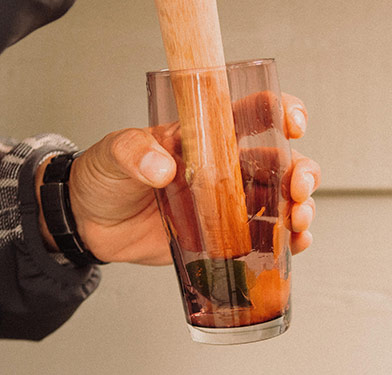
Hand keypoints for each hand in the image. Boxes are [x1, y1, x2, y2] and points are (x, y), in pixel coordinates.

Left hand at [35, 93, 320, 265]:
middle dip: (301, 171)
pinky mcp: (223, 237)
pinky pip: (265, 238)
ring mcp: (227, 204)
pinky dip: (287, 242)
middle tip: (297, 186)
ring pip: (281, 201)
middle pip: (280, 162)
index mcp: (204, 136)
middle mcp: (224, 168)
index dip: (280, 111)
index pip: (252, 113)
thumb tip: (162, 167)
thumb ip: (133, 152)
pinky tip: (293, 245)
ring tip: (298, 221)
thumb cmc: (103, 177)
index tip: (293, 123)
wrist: (89, 224)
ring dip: (299, 209)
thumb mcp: (112, 154)